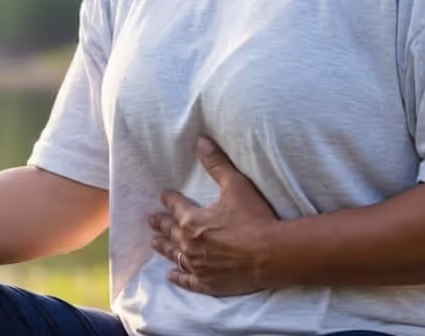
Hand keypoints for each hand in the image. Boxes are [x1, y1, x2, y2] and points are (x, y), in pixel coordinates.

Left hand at [148, 136, 279, 296]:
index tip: (164, 196)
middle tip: (150, 220)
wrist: (273, 254)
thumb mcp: (236, 185)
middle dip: (160, 224)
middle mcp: (190, 244)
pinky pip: (188, 281)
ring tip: (153, 243)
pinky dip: (178, 278)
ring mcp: (198, 266)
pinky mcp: (209, 283)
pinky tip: (170, 276)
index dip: (169, 199)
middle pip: (170, 231)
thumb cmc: (255, 219)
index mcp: (193, 221)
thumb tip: (201, 141)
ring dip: (163, 248)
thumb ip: (217, 164)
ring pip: (174, 255)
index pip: (175, 206)